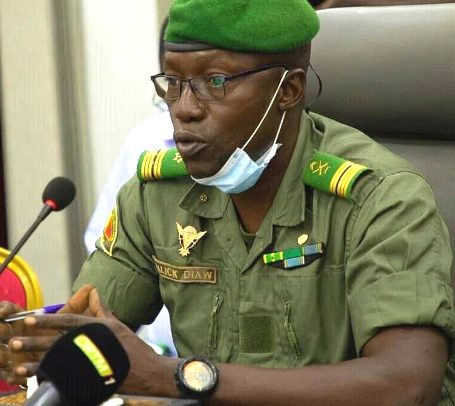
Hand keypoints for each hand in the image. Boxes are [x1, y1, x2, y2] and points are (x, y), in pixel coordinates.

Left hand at [11, 288, 175, 395]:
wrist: (150, 373)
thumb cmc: (135, 350)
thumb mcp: (118, 328)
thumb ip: (102, 313)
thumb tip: (93, 296)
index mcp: (100, 328)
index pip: (69, 322)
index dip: (48, 320)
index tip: (29, 319)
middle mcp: (95, 343)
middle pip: (60, 341)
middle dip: (36, 341)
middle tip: (15, 342)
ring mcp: (94, 362)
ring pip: (59, 362)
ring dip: (37, 364)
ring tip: (18, 367)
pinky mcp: (93, 380)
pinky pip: (68, 379)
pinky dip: (52, 380)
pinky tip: (39, 382)